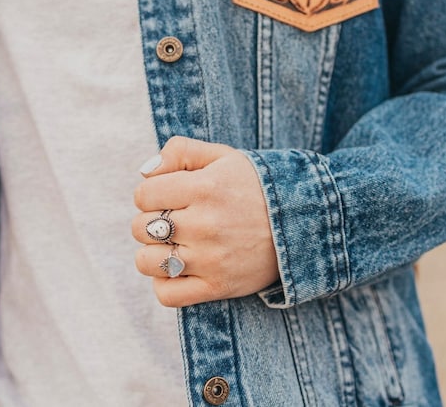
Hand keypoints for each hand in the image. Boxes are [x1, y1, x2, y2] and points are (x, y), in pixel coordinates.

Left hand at [132, 136, 278, 306]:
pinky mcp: (217, 287)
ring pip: (147, 262)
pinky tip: (180, 268)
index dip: (151, 193)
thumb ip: (181, 150)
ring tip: (174, 244)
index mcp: (206, 188)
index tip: (168, 196)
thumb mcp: (223, 156)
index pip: (143, 194)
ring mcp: (211, 259)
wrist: (304, 223)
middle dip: (152, 221)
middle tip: (175, 219)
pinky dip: (165, 283)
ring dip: (154, 253)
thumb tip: (145, 171)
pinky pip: (166, 294)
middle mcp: (206, 224)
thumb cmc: (256, 186)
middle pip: (141, 227)